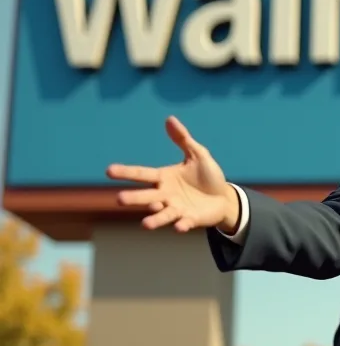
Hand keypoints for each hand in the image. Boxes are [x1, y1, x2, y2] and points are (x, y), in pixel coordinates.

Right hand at [107, 116, 238, 232]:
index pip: (142, 174)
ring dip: (154, 219)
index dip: (126, 172)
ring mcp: (177, 208)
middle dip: (134, 198)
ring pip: (162, 214)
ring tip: (145, 224)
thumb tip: (169, 119)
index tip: (108, 170)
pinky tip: (179, 226)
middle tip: (120, 199)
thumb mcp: (198, 154)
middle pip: (146, 196)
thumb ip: (183, 139)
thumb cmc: (208, 176)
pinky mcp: (190, 219)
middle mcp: (165, 195)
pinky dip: (181, 225)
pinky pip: (184, 223)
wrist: (224, 197)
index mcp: (164, 177)